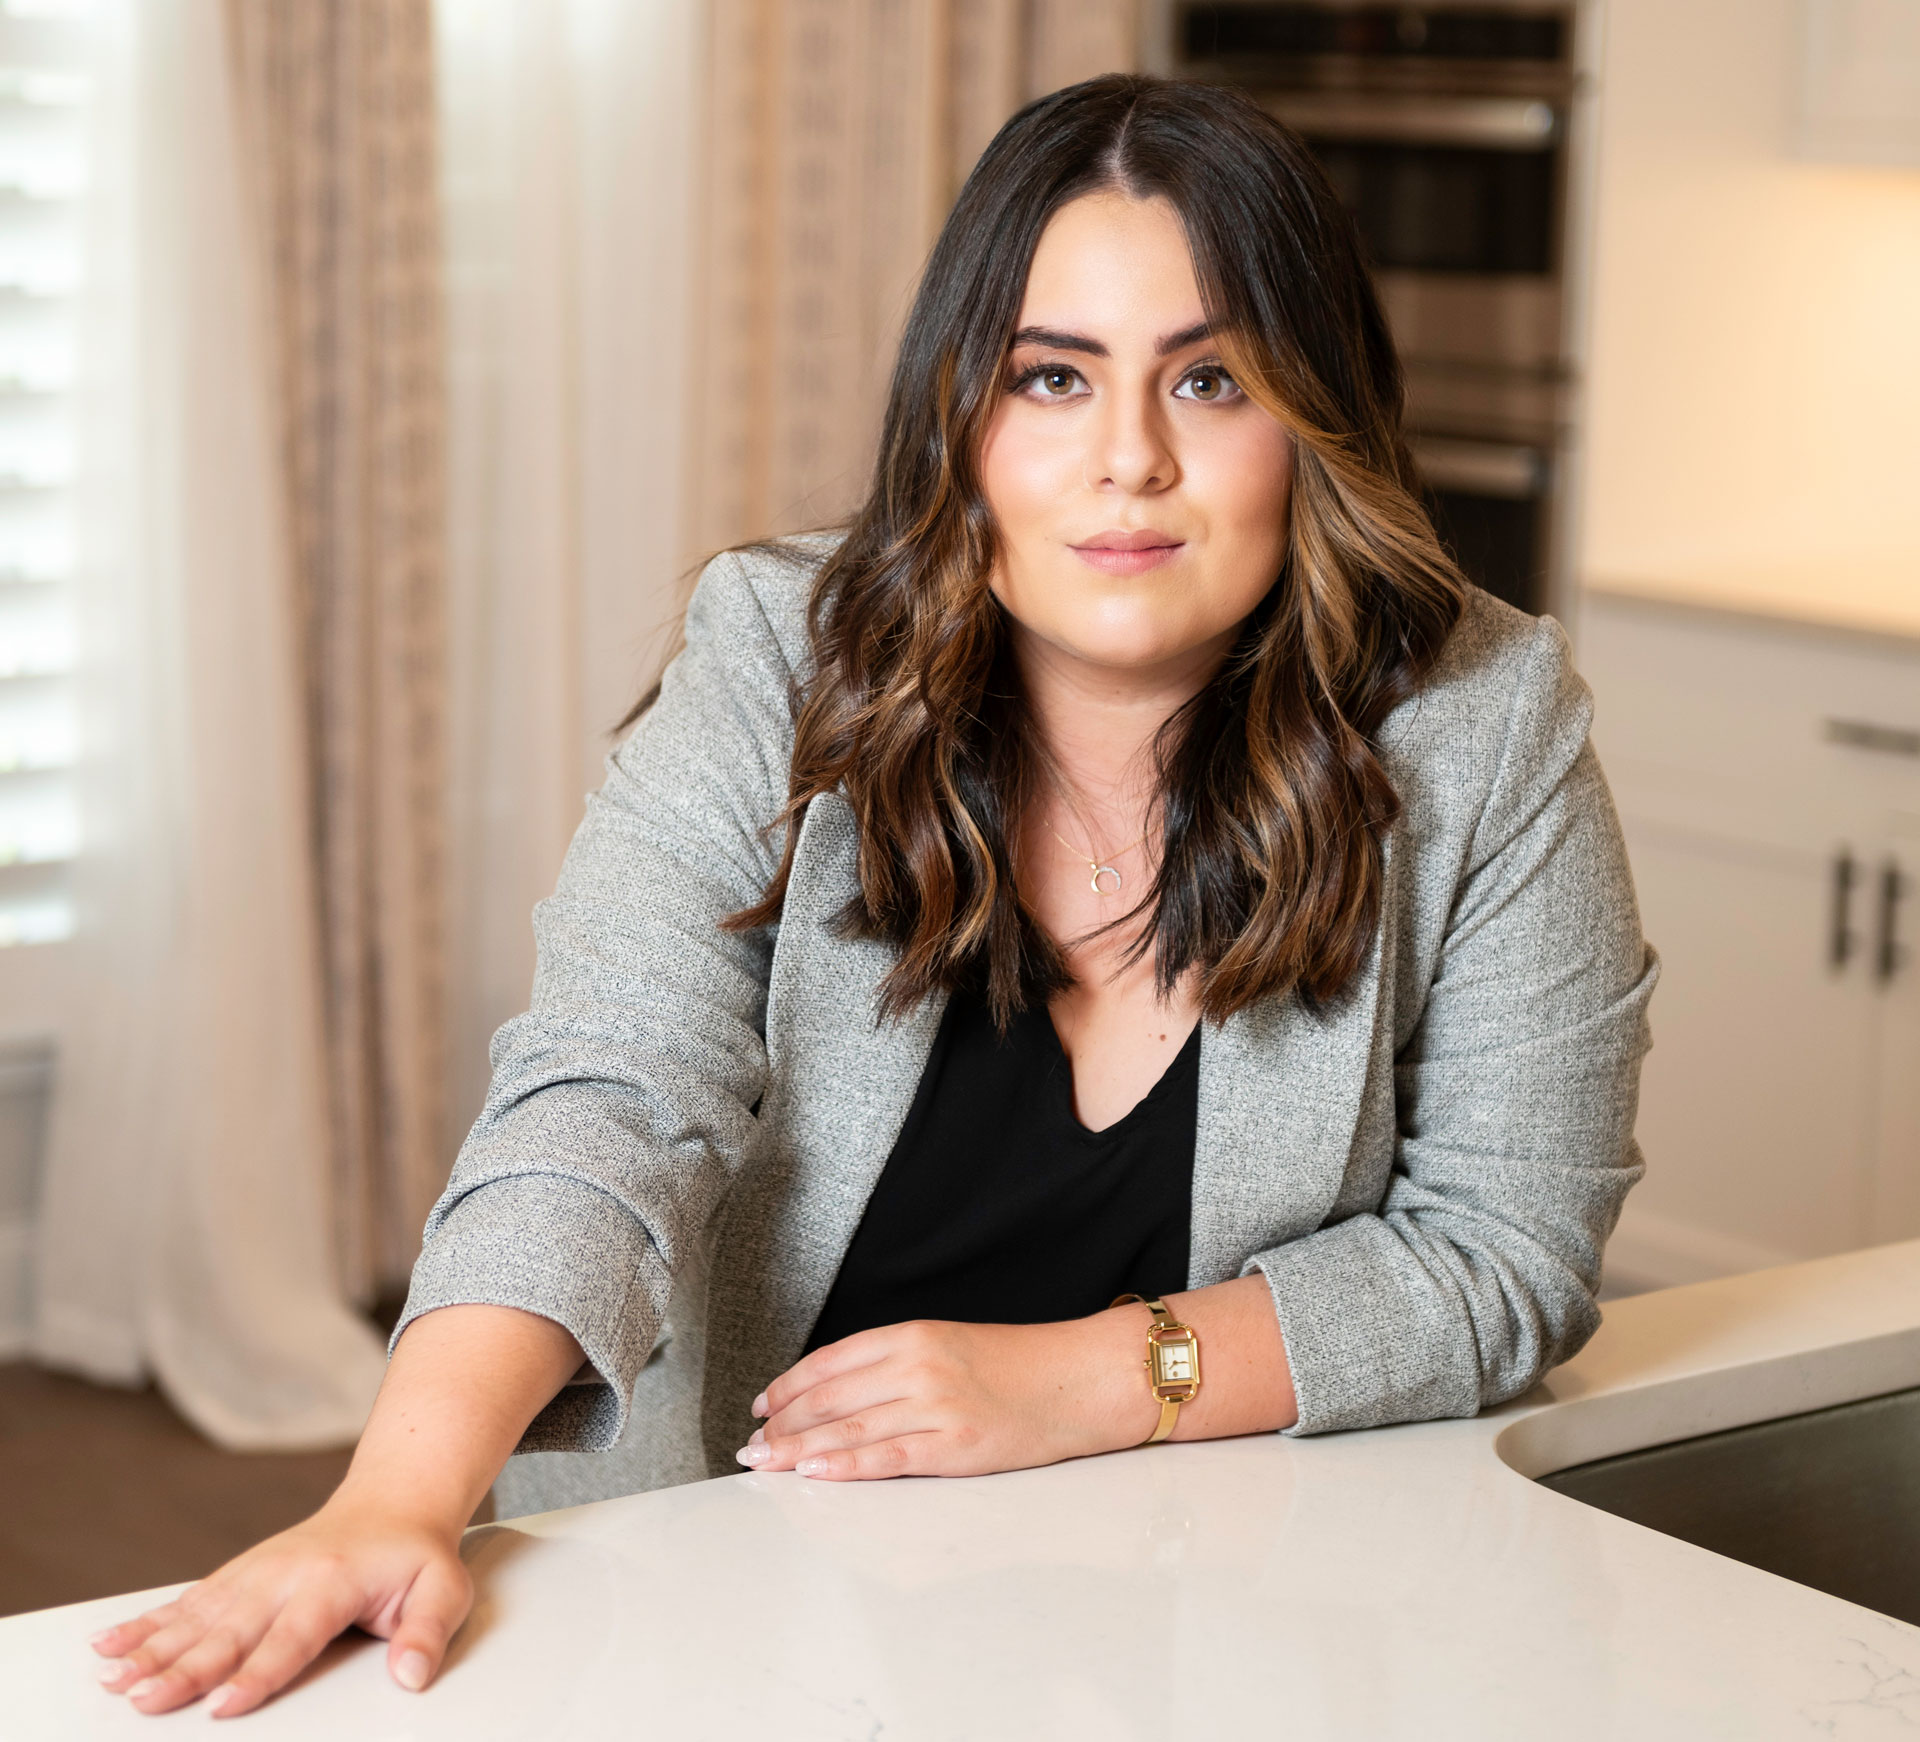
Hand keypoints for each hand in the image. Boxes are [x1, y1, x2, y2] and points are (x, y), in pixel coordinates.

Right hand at [90, 1495, 470, 1718]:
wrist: (392, 1502)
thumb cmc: (416, 1554)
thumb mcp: (444, 1588)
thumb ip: (428, 1632)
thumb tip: (411, 1675)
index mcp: (332, 1581)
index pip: (291, 1637)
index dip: (257, 1674)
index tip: (223, 1706)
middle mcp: (284, 1574)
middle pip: (230, 1631)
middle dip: (184, 1669)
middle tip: (144, 1701)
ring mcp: (255, 1572)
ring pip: (197, 1617)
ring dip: (151, 1649)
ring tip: (113, 1679)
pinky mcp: (237, 1575)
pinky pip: (187, 1602)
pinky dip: (146, 1624)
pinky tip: (109, 1644)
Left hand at [735, 1311, 1158, 1480]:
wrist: (1083, 1378)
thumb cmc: (1024, 1366)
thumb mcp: (952, 1346)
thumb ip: (900, 1363)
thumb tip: (844, 1393)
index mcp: (914, 1334)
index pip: (831, 1360)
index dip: (788, 1385)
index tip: (761, 1404)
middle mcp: (918, 1364)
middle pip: (830, 1396)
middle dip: (782, 1422)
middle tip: (750, 1443)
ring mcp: (935, 1404)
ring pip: (848, 1427)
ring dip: (798, 1447)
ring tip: (764, 1462)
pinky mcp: (954, 1444)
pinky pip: (886, 1457)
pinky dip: (843, 1465)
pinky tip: (813, 1472)